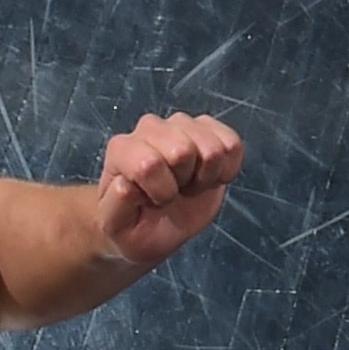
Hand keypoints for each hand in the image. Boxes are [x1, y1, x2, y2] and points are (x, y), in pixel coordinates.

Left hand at [87, 110, 240, 267]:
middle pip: (183, 151)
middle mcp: (150, 127)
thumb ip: (116, 207)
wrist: (154, 224)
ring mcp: (182, 123)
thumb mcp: (116, 226)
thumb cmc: (133, 224)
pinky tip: (209, 177)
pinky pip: (233, 144)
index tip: (155, 202)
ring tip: (189, 185)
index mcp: (122, 148)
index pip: (150, 163)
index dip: (161, 192)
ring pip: (212, 147)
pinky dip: (228, 169)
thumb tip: (127, 184)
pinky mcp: (210, 127)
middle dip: (184, 182)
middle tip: (174, 193)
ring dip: (206, 176)